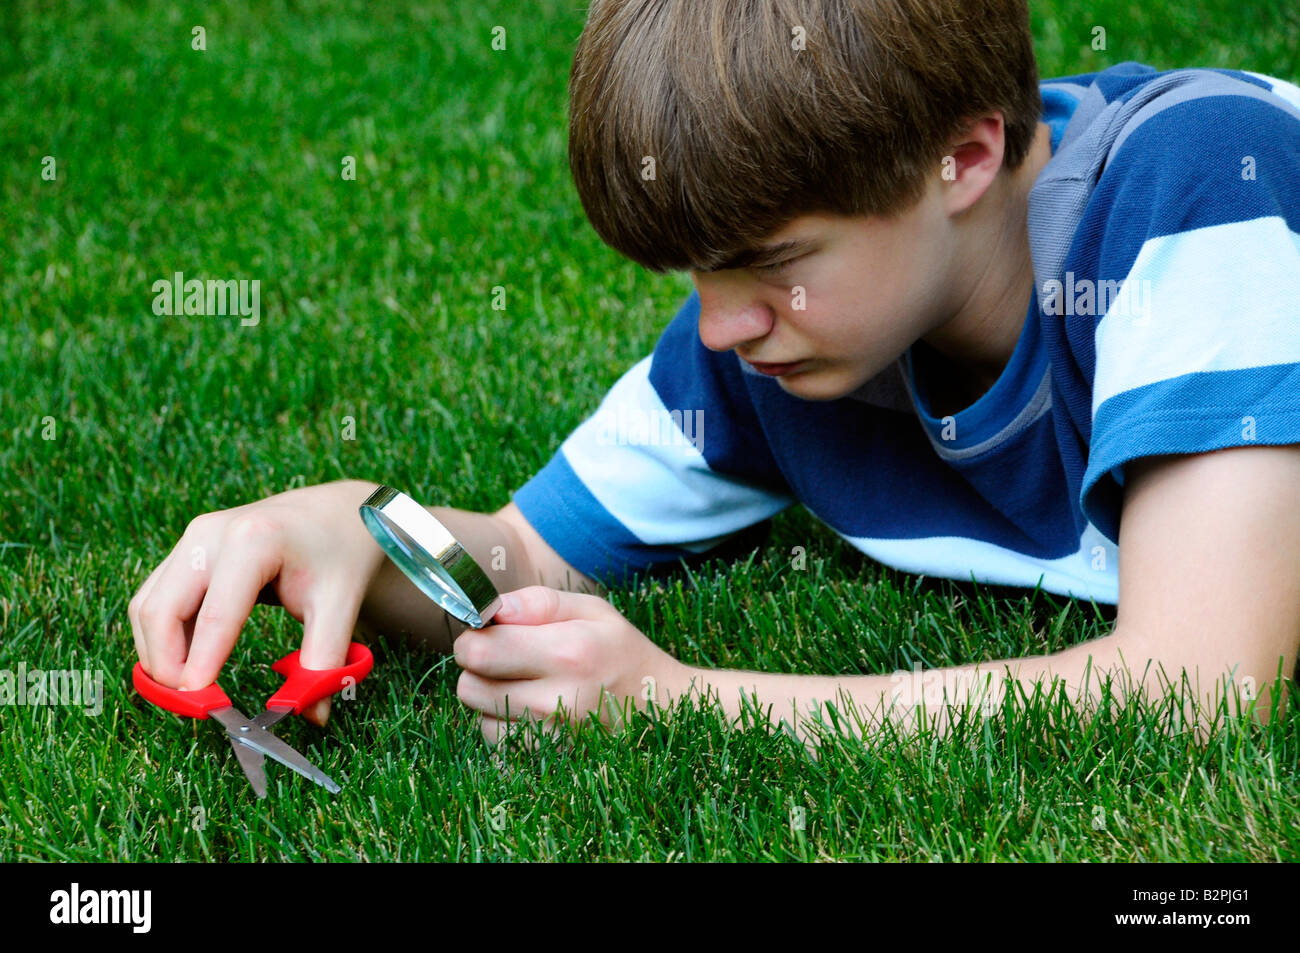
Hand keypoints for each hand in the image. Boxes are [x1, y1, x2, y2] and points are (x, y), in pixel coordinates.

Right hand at [127, 479, 386, 725]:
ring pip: (149, 606)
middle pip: (162, 610)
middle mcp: (211, 534)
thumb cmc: (340, 554)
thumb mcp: (340, 606)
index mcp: (253, 541)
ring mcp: (193, 538)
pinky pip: (156, 598)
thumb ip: (323, 661)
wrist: (337, 513)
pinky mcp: (186, 549)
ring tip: (190, 690)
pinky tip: (188, 663)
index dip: (201, 664)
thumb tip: (311, 714)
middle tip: (192, 705)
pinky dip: (162, 635)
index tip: (199, 704)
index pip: (215, 615)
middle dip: (167, 663)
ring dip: (158, 652)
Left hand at [453, 585, 687, 745]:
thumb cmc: (621, 652)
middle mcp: (557, 700)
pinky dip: (505, 726)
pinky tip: (534, 712)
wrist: (662, 708)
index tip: (488, 634)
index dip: (473, 639)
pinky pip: (498, 742)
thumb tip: (492, 610)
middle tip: (506, 660)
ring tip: (528, 686)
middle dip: (478, 670)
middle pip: (469, 688)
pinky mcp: (550, 760)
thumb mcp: (592, 611)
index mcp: (567, 652)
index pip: (479, 652)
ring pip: (478, 718)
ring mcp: (554, 738)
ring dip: (491, 700)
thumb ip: (539, 602)